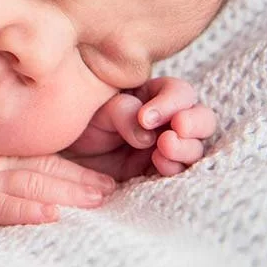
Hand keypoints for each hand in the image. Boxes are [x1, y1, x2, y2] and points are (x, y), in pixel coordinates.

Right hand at [0, 143, 115, 226]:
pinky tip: (47, 216)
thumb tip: (42, 182)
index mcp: (0, 154)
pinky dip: (22, 211)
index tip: (107, 180)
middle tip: (111, 191)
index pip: (47, 160)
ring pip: (30, 186)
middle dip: (81, 182)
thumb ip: (2, 158)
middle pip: (46, 172)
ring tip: (95, 199)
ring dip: (65, 193)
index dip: (78, 169)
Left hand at [63, 77, 216, 180]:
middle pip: (201, 118)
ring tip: (163, 151)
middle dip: (194, 124)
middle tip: (176, 130)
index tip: (146, 118)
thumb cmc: (82, 122)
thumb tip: (148, 134)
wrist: (66, 154)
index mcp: (155, 96)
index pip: (179, 93)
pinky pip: (180, 172)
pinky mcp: (159, 172)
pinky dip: (175, 169)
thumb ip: (123, 113)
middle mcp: (168, 122)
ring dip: (186, 148)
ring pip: (195, 147)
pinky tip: (160, 166)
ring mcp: (166, 149)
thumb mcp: (99, 109)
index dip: (172, 103)